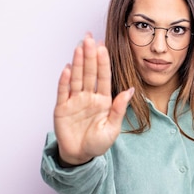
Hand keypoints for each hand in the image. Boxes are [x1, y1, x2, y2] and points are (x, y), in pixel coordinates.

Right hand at [53, 34, 133, 165]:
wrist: (80, 156)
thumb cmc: (97, 143)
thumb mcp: (112, 129)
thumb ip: (119, 109)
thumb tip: (130, 91)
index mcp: (103, 100)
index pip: (103, 77)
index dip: (103, 62)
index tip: (103, 47)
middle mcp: (88, 97)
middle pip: (89, 73)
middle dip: (90, 55)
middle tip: (89, 38)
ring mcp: (74, 101)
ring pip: (77, 78)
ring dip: (78, 63)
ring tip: (79, 47)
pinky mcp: (62, 108)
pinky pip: (63, 92)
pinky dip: (65, 81)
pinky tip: (68, 68)